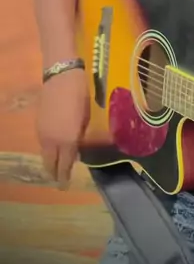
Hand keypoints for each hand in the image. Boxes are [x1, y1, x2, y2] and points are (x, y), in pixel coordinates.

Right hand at [36, 68, 89, 188]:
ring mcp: (42, 133)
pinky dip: (48, 149)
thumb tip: (76, 147)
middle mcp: (52, 141)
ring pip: (45, 154)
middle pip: (50, 164)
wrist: (60, 77)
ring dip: (51, 160)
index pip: (65, 165)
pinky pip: (42, 143)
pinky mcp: (38, 125)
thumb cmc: (79, 95)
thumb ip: (80, 136)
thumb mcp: (86, 117)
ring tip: (58, 164)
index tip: (65, 187)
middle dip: (55, 173)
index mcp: (67, 140)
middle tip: (60, 179)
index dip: (65, 177)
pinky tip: (54, 147)